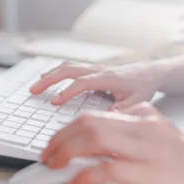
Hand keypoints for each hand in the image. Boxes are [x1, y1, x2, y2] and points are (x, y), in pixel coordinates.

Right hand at [30, 61, 164, 110]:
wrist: (150, 72)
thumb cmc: (144, 86)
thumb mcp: (139, 100)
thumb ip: (124, 109)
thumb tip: (108, 116)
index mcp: (108, 78)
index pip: (82, 83)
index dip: (67, 92)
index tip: (54, 102)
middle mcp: (98, 70)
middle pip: (68, 70)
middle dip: (49, 79)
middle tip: (33, 90)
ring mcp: (94, 68)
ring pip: (67, 66)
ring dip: (49, 75)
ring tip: (35, 85)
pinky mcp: (92, 70)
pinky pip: (70, 68)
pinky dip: (56, 72)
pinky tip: (47, 79)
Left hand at [41, 103, 183, 183]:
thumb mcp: (163, 135)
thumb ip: (138, 130)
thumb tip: (108, 135)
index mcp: (143, 118)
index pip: (94, 116)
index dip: (68, 129)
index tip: (56, 142)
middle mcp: (142, 127)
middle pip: (87, 123)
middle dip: (59, 138)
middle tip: (47, 154)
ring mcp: (145, 149)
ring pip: (92, 139)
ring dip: (65, 152)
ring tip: (53, 165)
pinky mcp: (149, 173)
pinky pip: (107, 169)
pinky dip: (84, 176)